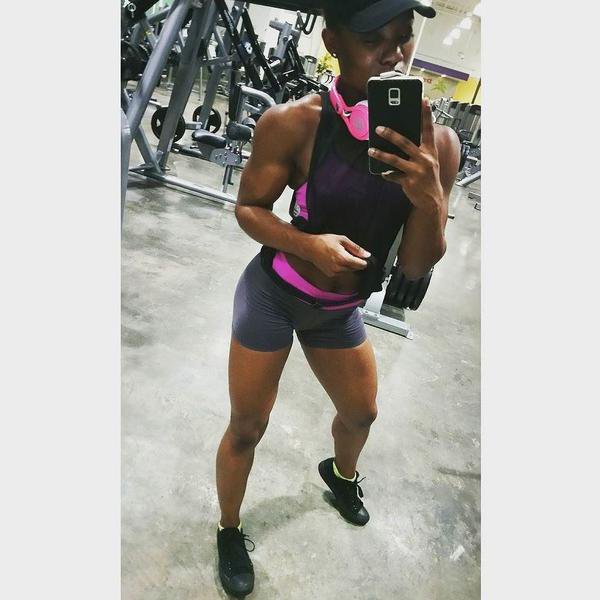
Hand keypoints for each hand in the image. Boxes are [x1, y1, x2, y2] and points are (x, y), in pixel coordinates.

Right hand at [307, 234, 370, 276]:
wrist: (310, 248)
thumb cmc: (324, 241)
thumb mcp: (342, 240)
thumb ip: (356, 248)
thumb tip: (366, 254)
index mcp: (343, 259)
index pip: (361, 265)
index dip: (364, 260)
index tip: (362, 256)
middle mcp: (339, 268)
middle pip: (356, 268)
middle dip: (356, 262)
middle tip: (349, 253)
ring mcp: (334, 273)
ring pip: (349, 271)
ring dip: (349, 265)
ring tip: (340, 255)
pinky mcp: (330, 275)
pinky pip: (342, 272)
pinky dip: (342, 267)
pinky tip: (335, 260)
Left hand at [368, 98, 443, 212]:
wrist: (432, 201)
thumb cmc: (428, 179)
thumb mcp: (429, 162)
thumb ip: (419, 150)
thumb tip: (400, 139)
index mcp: (430, 152)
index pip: (428, 130)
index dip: (426, 115)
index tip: (423, 100)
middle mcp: (424, 159)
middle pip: (405, 143)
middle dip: (391, 134)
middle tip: (378, 128)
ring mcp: (417, 171)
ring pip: (395, 160)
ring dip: (381, 154)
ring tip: (370, 150)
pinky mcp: (409, 182)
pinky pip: (393, 176)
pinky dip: (386, 174)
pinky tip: (382, 173)